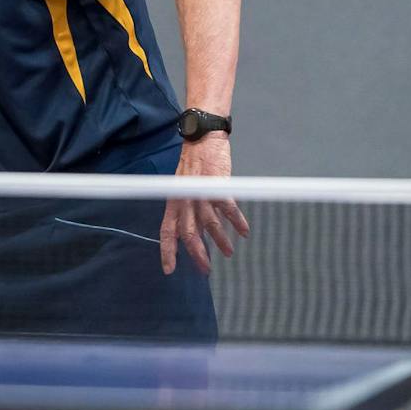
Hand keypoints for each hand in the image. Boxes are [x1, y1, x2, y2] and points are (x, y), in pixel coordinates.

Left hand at [159, 134, 250, 275]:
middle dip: (197, 254)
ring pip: (209, 224)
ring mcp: (200, 192)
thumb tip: (198, 235)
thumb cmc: (194, 166)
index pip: (166, 231)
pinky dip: (237, 222)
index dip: (167, 251)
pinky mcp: (217, 185)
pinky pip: (228, 209)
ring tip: (228, 252)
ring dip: (220, 241)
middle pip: (188, 233)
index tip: (169, 270)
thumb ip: (190, 213)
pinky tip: (244, 231)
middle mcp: (183, 199)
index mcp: (172, 201)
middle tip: (206, 269)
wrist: (202, 139)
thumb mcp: (185, 191)